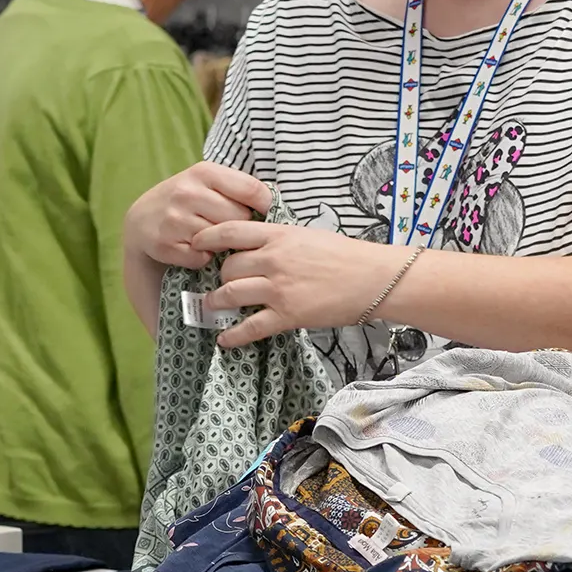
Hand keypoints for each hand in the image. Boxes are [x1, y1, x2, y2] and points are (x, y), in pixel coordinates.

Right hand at [127, 163, 269, 269]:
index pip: (252, 190)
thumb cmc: (188, 200)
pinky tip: (192, 248)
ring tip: (208, 235)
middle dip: (239, 225)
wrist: (142, 218)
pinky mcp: (165, 244)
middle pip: (239, 218)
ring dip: (220, 244)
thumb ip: (239, 188)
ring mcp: (174, 219)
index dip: (266, 205)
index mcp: (204, 172)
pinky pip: (202, 258)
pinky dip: (202, 258)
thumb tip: (279, 198)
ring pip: (221, 240)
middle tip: (227, 225)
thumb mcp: (209, 182)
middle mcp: (187, 192)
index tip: (267, 214)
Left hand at [194, 221, 415, 349]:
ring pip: (230, 294)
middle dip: (219, 277)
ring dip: (216, 303)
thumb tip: (257, 245)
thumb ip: (280, 239)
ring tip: (214, 307)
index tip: (195, 245)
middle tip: (220, 284)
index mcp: (278, 235)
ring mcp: (278, 288)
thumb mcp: (309, 236)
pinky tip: (224, 339)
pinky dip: (232, 335)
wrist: (376, 278)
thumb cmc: (348, 256)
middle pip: (226, 267)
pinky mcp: (287, 315)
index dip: (206, 239)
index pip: (229, 232)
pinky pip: (249, 327)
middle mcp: (273, 260)